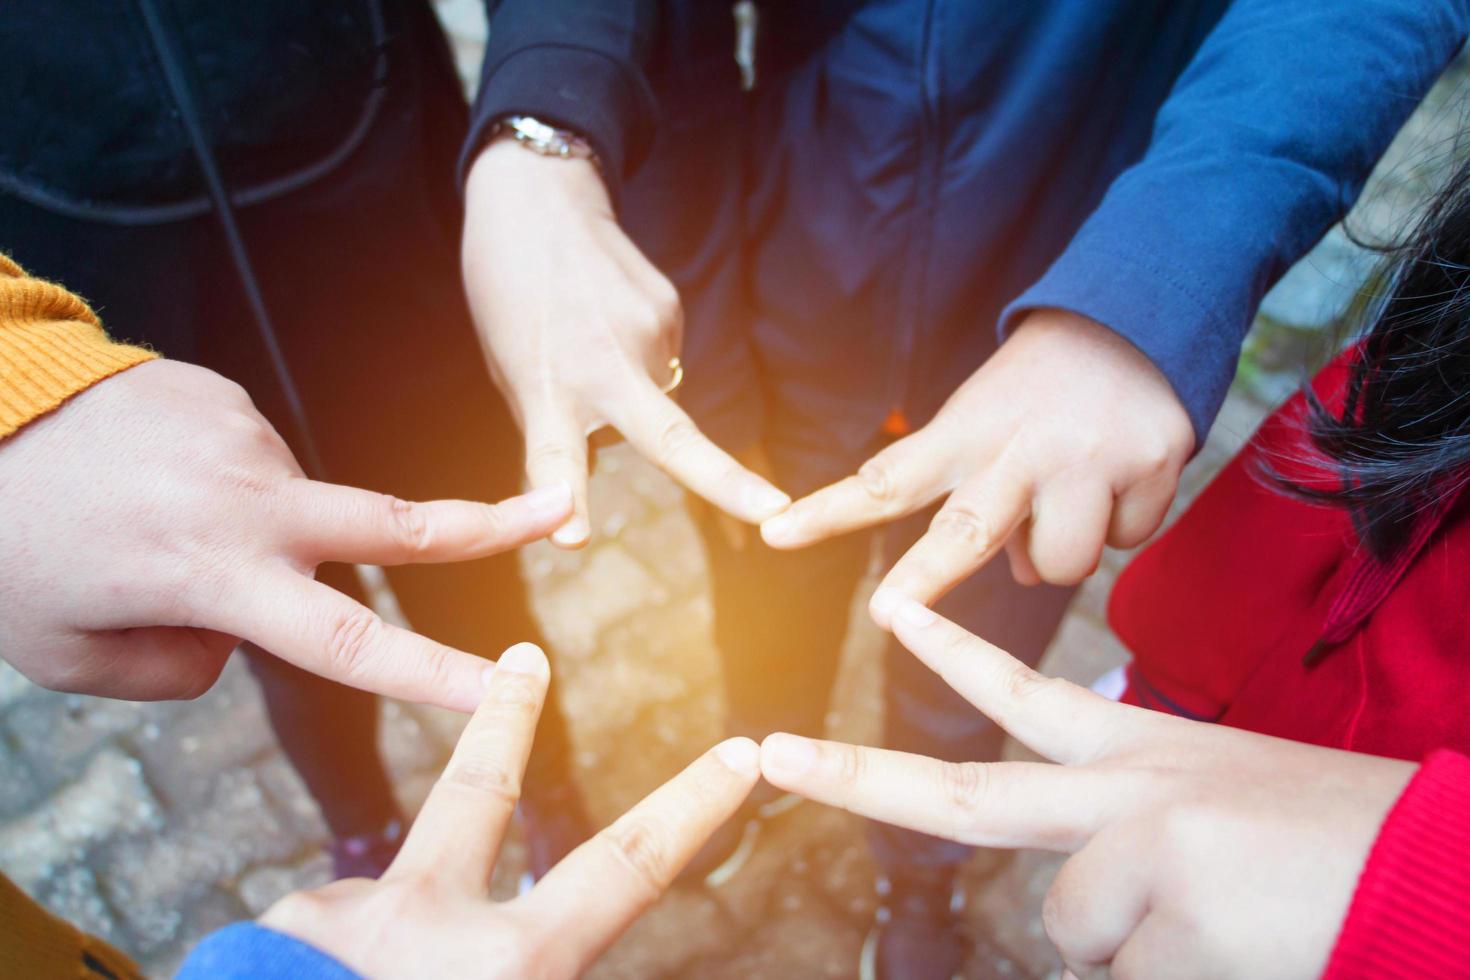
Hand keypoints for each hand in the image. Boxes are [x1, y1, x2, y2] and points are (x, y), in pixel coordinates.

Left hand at [0, 360, 571, 706]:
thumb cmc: (16, 552)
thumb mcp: (76, 652)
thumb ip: (186, 664)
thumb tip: (249, 626)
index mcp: (211, 573)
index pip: (347, 641)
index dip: (434, 673)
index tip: (504, 689)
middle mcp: (247, 499)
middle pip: (397, 522)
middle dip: (490, 522)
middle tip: (561, 506)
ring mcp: (243, 435)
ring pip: (285, 509)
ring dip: (245, 528)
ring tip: (153, 517)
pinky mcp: (228, 394)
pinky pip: (250, 460)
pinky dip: (218, 482)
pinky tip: (156, 475)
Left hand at [262, 643, 758, 978]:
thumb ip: (533, 966)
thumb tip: (541, 952)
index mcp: (509, 966)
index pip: (628, 868)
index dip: (693, 808)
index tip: (740, 752)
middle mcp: (429, 921)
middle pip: (479, 792)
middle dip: (506, 720)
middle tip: (523, 662)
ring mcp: (345, 915)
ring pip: (383, 905)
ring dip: (381, 938)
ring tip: (351, 979)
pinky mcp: (273, 927)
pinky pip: (317, 941)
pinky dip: (323, 967)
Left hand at [462, 139, 788, 547]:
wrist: (536, 202)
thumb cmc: (510, 298)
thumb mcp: (512, 372)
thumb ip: (552, 429)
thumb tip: (587, 484)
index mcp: (546, 384)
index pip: (555, 454)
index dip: (569, 499)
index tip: (574, 538)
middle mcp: (603, 362)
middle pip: (671, 436)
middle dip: (727, 481)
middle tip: (773, 513)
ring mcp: (648, 334)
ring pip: (657, 398)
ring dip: (633, 394)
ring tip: (587, 344)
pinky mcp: (671, 311)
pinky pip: (662, 362)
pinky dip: (640, 361)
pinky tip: (610, 325)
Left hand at [759, 310, 1193, 623]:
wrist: (1132, 318)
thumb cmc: (1035, 391)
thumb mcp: (984, 424)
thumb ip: (980, 504)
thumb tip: (1015, 573)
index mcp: (966, 433)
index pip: (885, 480)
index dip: (828, 512)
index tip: (774, 533)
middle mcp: (1020, 447)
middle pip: (965, 531)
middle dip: (923, 577)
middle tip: (887, 615)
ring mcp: (1088, 456)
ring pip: (1060, 564)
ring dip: (1060, 551)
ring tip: (1071, 496)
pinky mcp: (1153, 461)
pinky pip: (1127, 538)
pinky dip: (1121, 521)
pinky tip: (1120, 473)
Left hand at [759, 595, 1413, 978]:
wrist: (1433, 869)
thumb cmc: (1328, 847)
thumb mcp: (1216, 815)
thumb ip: (1126, 837)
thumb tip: (1071, 923)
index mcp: (1142, 753)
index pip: (1026, 696)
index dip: (953, 656)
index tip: (893, 610)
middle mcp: (1125, 786)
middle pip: (962, 798)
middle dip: (854, 776)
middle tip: (770, 755)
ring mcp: (1137, 842)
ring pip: (1076, 931)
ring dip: (1145, 945)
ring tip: (1232, 917)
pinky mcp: (1162, 906)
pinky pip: (1128, 973)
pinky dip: (1180, 972)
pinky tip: (1241, 944)